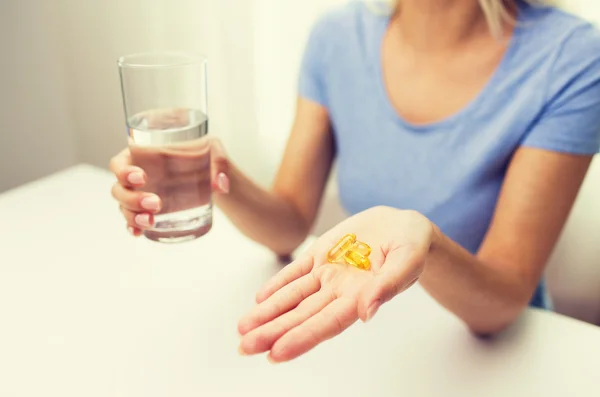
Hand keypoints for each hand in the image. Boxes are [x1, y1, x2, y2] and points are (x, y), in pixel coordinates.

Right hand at [109, 136, 230, 235]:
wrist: (211, 173)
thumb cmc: (205, 153)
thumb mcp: (214, 149)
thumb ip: (219, 162)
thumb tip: (221, 185)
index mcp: (142, 155)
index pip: (119, 163)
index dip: (123, 171)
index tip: (142, 177)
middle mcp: (136, 176)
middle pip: (119, 189)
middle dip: (132, 199)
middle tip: (156, 203)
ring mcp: (139, 195)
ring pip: (124, 207)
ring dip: (133, 216)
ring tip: (151, 221)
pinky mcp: (147, 210)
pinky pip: (133, 220)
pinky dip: (133, 227)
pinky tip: (139, 233)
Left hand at [237, 206, 434, 362]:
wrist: (404, 225)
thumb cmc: (412, 245)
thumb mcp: (407, 260)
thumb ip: (388, 285)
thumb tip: (367, 312)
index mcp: (361, 297)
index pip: (326, 323)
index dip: (302, 338)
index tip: (276, 353)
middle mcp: (339, 290)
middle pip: (301, 315)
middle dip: (273, 331)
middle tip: (245, 347)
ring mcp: (327, 273)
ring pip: (292, 296)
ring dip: (268, 312)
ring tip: (242, 329)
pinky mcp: (321, 253)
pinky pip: (295, 271)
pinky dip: (277, 285)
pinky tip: (259, 299)